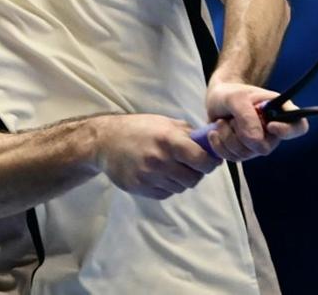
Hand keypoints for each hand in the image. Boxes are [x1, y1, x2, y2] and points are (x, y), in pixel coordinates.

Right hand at [94, 114, 220, 199]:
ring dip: (182, 180)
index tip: (211, 161)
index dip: (210, 162)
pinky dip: (168, 186)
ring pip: (180, 188)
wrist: (105, 141)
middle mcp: (159, 160)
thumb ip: (189, 134)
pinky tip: (160, 174)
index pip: (201, 160)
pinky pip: (165, 194)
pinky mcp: (139, 188)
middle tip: (192, 165)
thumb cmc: (139, 128)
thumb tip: (211, 142)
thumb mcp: (165, 123)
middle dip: (197, 173)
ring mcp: (148, 176)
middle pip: (193, 179)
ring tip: (173, 167)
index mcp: (168, 140)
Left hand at [205, 81, 308, 160]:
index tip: (270, 126)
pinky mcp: (244, 151)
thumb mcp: (236, 98)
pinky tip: (216, 133)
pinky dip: (220, 146)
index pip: (299, 127)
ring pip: (245, 154)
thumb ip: (247, 116)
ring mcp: (258, 143)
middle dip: (241, 135)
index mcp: (280, 111)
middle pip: (264, 148)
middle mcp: (272, 131)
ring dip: (227, 138)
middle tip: (232, 119)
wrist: (216, 100)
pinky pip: (233, 159)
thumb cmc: (230, 94)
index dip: (287, 131)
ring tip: (222, 122)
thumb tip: (256, 140)